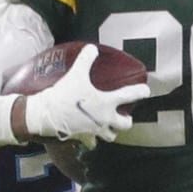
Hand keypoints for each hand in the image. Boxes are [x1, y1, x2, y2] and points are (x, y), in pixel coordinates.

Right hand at [22, 45, 149, 149]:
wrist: (46, 114)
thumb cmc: (64, 95)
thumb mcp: (76, 74)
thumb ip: (86, 60)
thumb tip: (91, 48)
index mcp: (107, 103)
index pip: (130, 96)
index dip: (140, 92)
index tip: (146, 90)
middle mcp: (105, 119)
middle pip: (125, 124)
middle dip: (127, 120)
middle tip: (125, 116)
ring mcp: (96, 131)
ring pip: (111, 136)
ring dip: (112, 131)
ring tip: (108, 125)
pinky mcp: (84, 138)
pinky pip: (92, 143)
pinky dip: (92, 140)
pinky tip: (89, 134)